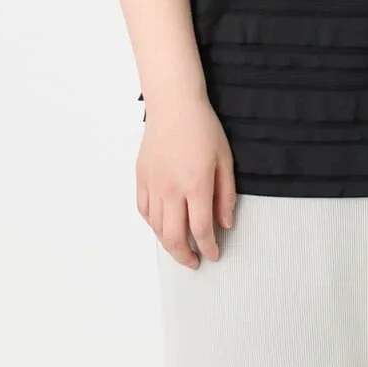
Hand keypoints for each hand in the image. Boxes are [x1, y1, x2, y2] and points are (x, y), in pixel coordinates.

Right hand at [136, 90, 236, 270]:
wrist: (174, 105)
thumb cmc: (202, 127)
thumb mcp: (225, 159)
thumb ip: (226, 195)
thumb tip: (225, 223)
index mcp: (196, 185)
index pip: (201, 229)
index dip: (208, 247)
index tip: (214, 254)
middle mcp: (171, 189)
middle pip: (174, 237)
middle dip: (185, 256)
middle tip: (194, 261)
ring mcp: (153, 184)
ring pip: (157, 228)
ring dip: (168, 244)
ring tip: (180, 248)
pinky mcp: (141, 178)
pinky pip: (144, 211)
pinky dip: (153, 225)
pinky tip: (162, 226)